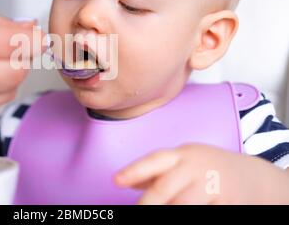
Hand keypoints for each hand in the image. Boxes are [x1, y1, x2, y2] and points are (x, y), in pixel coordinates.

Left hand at [115, 144, 288, 204]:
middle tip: (137, 212)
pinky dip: (193, 214)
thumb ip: (157, 172)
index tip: (116, 180)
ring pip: (184, 204)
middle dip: (149, 203)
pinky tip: (185, 211)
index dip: (135, 170)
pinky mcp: (228, 203)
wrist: (254, 177)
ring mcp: (214, 185)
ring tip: (158, 213)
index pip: (155, 160)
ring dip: (170, 210)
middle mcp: (197, 167)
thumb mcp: (184, 163)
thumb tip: (126, 181)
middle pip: (166, 187)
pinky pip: (205, 211)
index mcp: (183, 155)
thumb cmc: (209, 169)